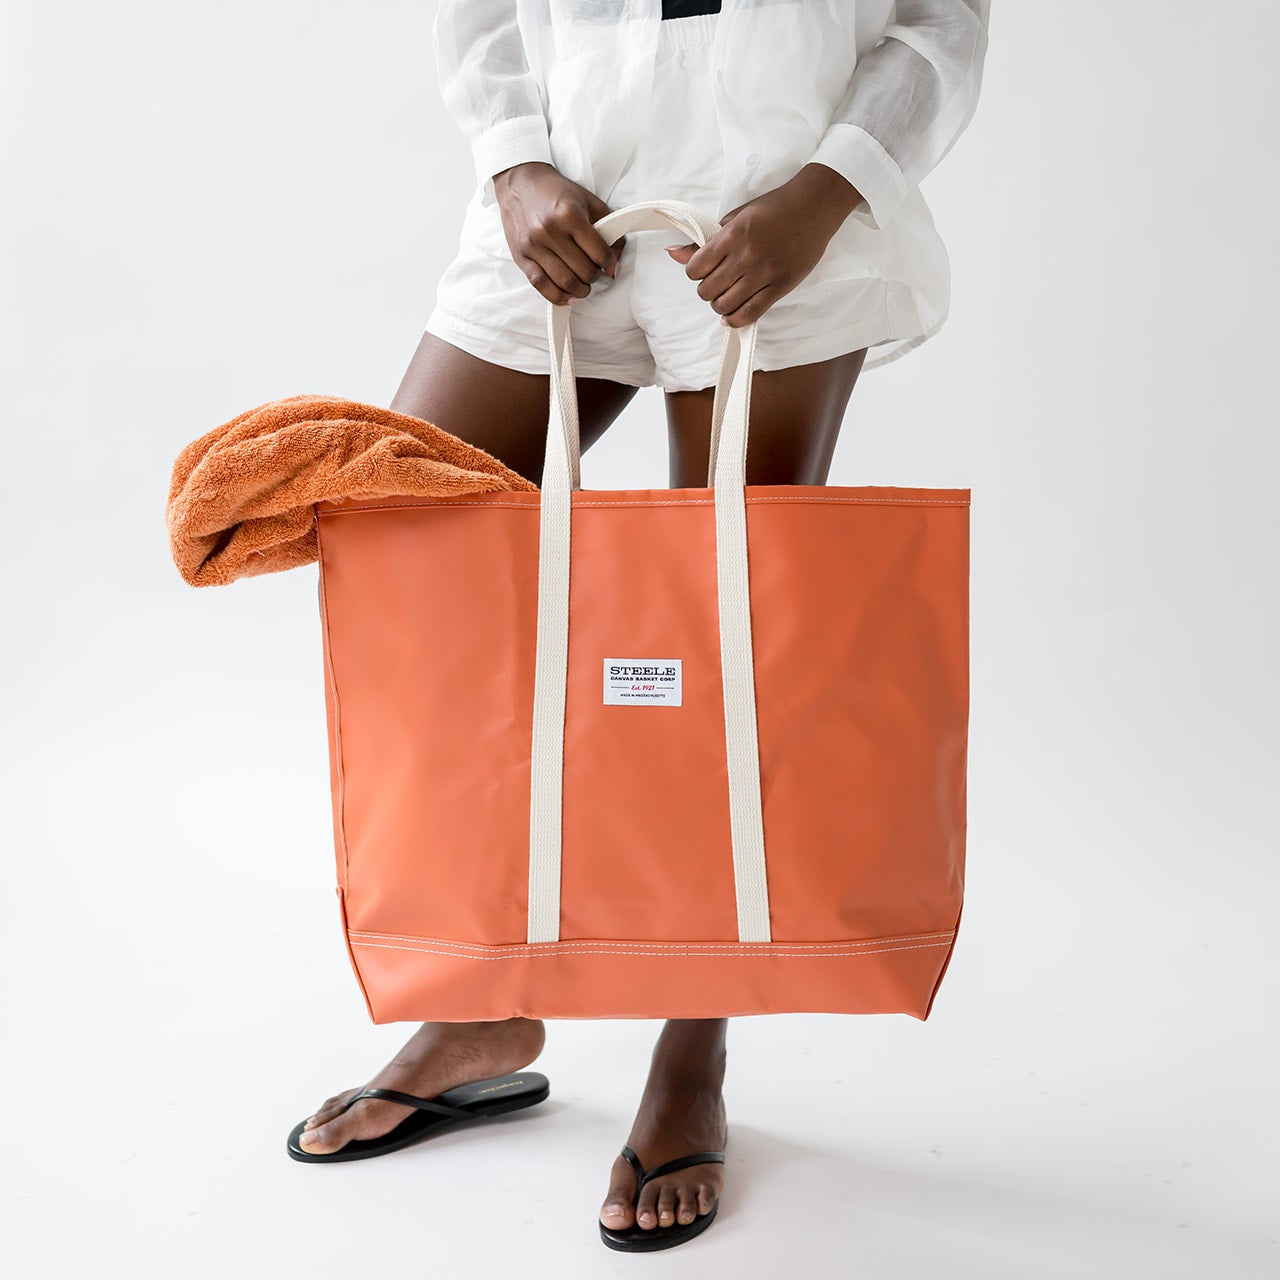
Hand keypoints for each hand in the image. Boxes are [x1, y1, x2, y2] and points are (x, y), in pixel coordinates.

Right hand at [492, 161, 625, 305]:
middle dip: (595, 277)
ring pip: (564, 282)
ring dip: (580, 290)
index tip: (608, 262)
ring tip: (584, 285)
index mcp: (569, 215)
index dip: (609, 262)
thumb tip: (614, 267)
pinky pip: (541, 286)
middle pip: (583, 271)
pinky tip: (569, 296)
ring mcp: (534, 246)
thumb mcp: (589, 202)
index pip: (599, 253)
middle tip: (595, 272)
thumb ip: (608, 231)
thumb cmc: (558, 193)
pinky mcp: (521, 257)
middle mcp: (550, 231)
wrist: (520, 183)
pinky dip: (558, 297)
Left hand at [664, 163, 861, 327]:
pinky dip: (735, 320)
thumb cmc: (774, 208)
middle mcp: (745, 256)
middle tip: (717, 283)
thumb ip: (706, 240)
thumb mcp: (736, 217)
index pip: (695, 268)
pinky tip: (732, 316)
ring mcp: (763, 274)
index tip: (703, 269)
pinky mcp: (780, 287)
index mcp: (732, 235)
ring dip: (720, 305)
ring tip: (727, 296)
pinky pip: (750, 314)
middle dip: (707, 290)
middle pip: (707, 291)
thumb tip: (674, 254)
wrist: (813, 207)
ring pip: (725, 306)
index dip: (695, 272)